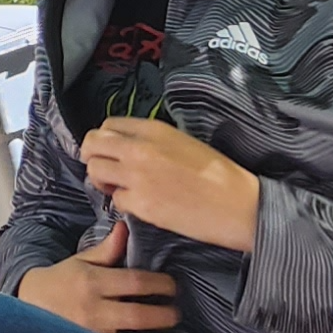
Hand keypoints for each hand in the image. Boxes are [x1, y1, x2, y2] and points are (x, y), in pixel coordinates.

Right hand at [20, 221, 182, 332]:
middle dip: (164, 315)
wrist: (30, 306)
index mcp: (92, 281)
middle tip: (177, 314)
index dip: (159, 284)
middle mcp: (93, 309)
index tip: (173, 287)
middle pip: (138, 315)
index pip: (134, 282)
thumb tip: (126, 227)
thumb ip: (107, 249)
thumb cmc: (61, 281)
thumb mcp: (81, 261)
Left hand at [79, 116, 262, 254]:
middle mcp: (139, 148)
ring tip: (118, 189)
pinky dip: (123, 204)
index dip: (103, 140)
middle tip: (104, 171)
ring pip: (95, 171)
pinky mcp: (143, 205)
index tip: (108, 152)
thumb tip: (128, 147)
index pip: (107, 126)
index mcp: (152, 129)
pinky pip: (116, 201)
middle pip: (92, 144)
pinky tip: (139, 206)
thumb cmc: (218, 174)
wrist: (239, 205)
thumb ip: (151, 140)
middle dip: (92, 157)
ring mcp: (138, 176)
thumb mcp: (182, 141)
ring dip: (102, 181)